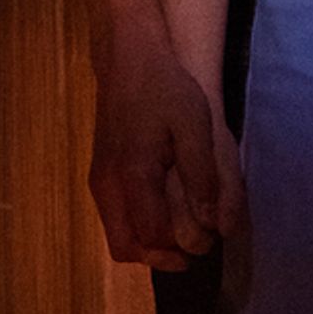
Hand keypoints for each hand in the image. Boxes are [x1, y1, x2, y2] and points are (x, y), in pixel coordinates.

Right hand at [88, 36, 244, 269]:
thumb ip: (202, 174)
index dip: (180, 247)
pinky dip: (137, 226)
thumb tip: (212, 223)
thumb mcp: (194, 123)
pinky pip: (114, 217)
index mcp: (133, 174)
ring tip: (182, 234)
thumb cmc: (165, 85)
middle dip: (160, 257)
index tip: (208, 240)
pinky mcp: (100, 171)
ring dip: (148, 243)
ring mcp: (99, 178)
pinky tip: (164, 210)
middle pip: (126, 247)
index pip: (151, 236)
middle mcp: (108, 184)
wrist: (128, 56)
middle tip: (192, 251)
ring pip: (117, 234)